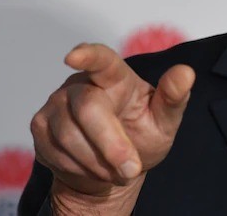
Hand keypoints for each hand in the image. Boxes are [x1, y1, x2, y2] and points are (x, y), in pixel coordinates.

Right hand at [30, 43, 194, 211]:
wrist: (113, 169)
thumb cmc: (141, 135)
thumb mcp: (164, 121)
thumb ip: (174, 98)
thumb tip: (186, 73)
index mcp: (115, 76)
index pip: (102, 60)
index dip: (88, 56)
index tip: (75, 56)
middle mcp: (81, 83)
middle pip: (88, 107)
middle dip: (110, 143)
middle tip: (131, 169)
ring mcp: (56, 103)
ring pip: (69, 134)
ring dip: (98, 161)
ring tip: (118, 170)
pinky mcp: (40, 126)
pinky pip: (55, 150)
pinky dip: (80, 168)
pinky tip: (94, 168)